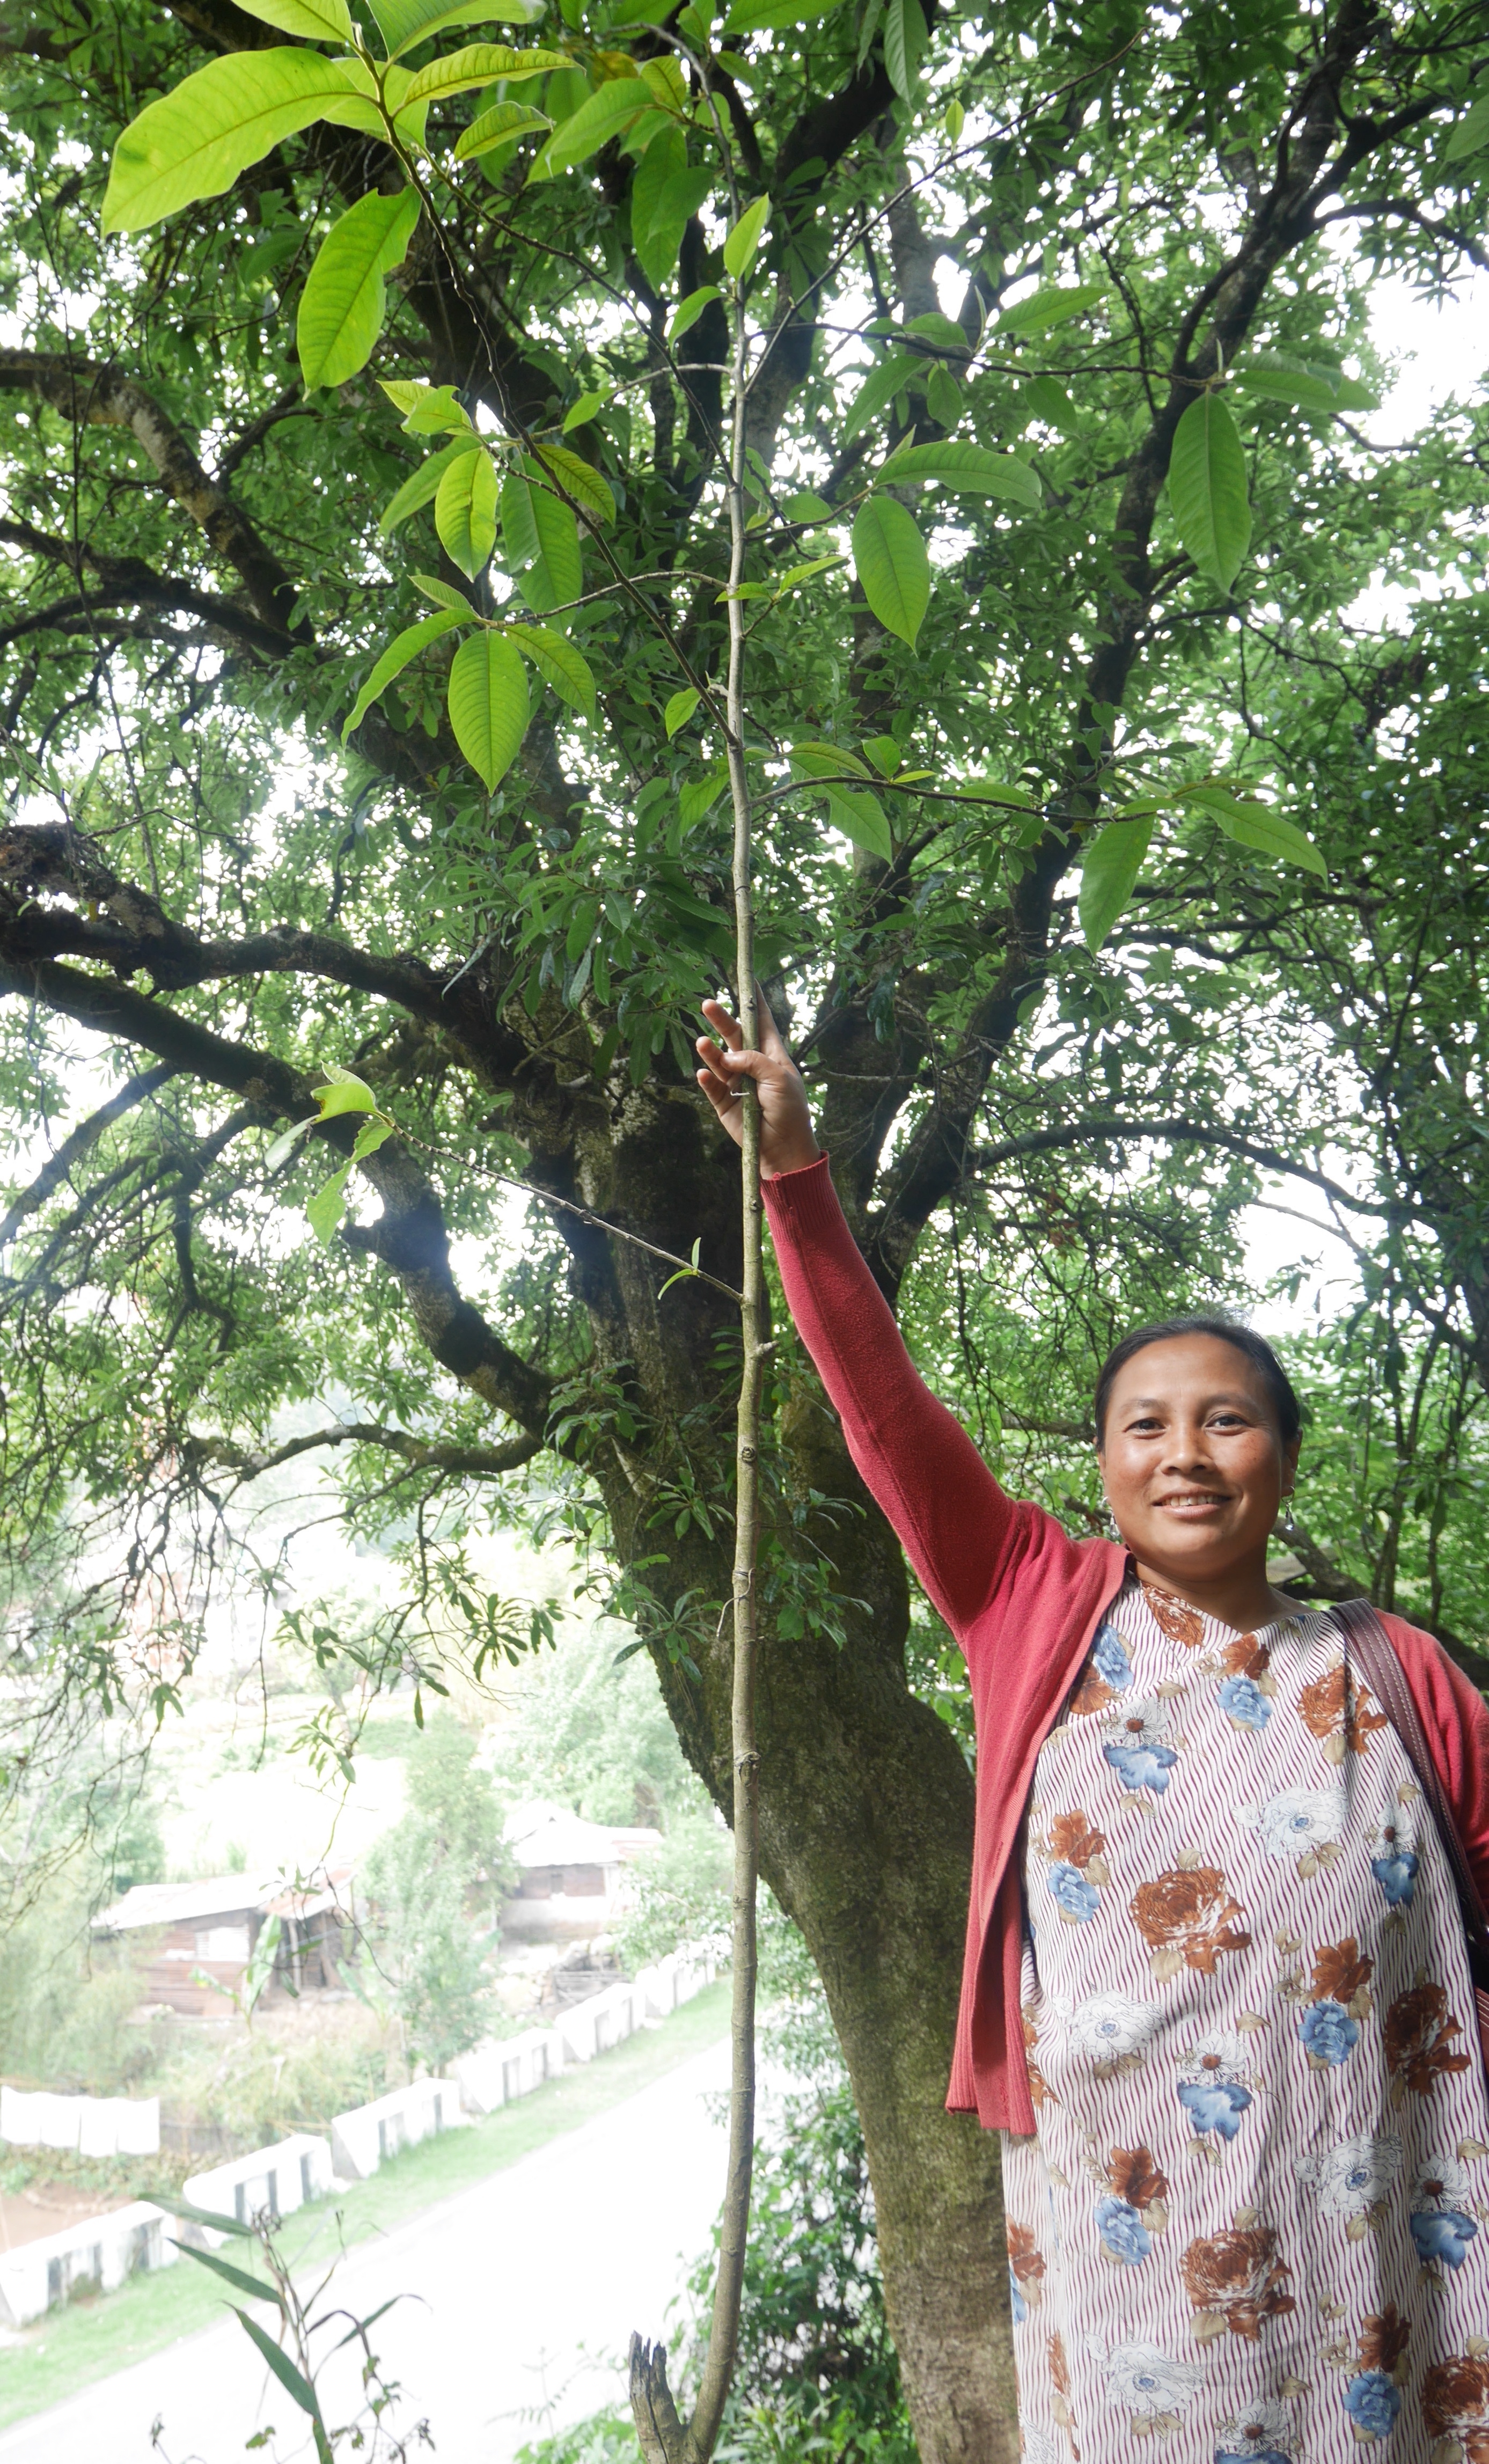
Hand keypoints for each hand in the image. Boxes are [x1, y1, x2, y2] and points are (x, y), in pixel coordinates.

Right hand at [695, 989, 821, 1179]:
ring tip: (702, 1042)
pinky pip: (713, 1087)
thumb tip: (726, 1056)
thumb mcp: (779, 1079)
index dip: (755, 1002)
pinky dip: (707, 1079)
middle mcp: (753, 1066)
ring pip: (719, 1061)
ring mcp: (737, 1084)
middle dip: (721, 1020)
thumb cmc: (790, 1111)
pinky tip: (704, 1073)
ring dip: (710, 1051)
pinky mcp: (725, 1103)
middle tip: (707, 1003)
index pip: (763, 1022)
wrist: (783, 1149)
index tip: (748, 980)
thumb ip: (753, 1061)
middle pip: (734, 1036)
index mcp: (772, 1056)